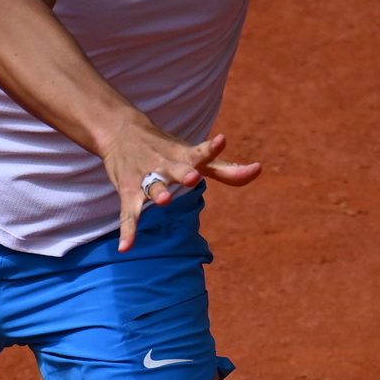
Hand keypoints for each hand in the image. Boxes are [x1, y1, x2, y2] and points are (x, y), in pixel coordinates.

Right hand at [105, 125, 260, 250]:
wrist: (121, 131)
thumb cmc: (166, 148)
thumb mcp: (194, 156)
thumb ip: (225, 169)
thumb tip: (258, 170)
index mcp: (185, 156)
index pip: (201, 152)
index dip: (212, 148)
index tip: (222, 140)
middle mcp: (166, 164)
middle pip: (176, 169)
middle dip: (184, 173)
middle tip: (193, 177)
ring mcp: (146, 177)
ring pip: (152, 185)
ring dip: (158, 192)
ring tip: (163, 200)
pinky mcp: (127, 190)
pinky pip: (129, 213)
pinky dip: (128, 230)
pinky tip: (127, 248)